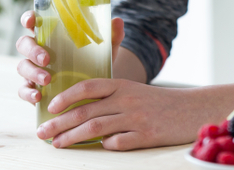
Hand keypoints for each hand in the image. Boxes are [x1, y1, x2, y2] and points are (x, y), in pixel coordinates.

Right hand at [16, 11, 124, 105]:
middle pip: (24, 44)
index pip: (33, 21)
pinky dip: (27, 93)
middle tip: (46, 59)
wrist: (94, 89)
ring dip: (32, 72)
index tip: (32, 20)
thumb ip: (111, 36)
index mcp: (50, 34)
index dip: (29, 18)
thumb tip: (119, 21)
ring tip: (47, 80)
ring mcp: (33, 69)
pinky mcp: (32, 88)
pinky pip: (22, 90)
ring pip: (22, 67)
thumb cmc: (94, 61)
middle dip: (32, 50)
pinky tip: (38, 97)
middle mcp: (38, 49)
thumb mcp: (104, 49)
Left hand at [36, 78, 211, 149]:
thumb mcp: (133, 91)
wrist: (191, 110)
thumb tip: (78, 108)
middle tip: (42, 132)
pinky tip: (97, 148)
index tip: (50, 106)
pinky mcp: (147, 136)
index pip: (88, 86)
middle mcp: (127, 99)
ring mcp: (137, 118)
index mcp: (122, 85)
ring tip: (57, 144)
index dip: (66, 96)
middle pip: (86, 111)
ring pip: (96, 128)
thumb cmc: (157, 102)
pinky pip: (119, 142)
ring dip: (73, 137)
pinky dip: (105, 145)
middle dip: (60, 123)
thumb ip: (109, 96)